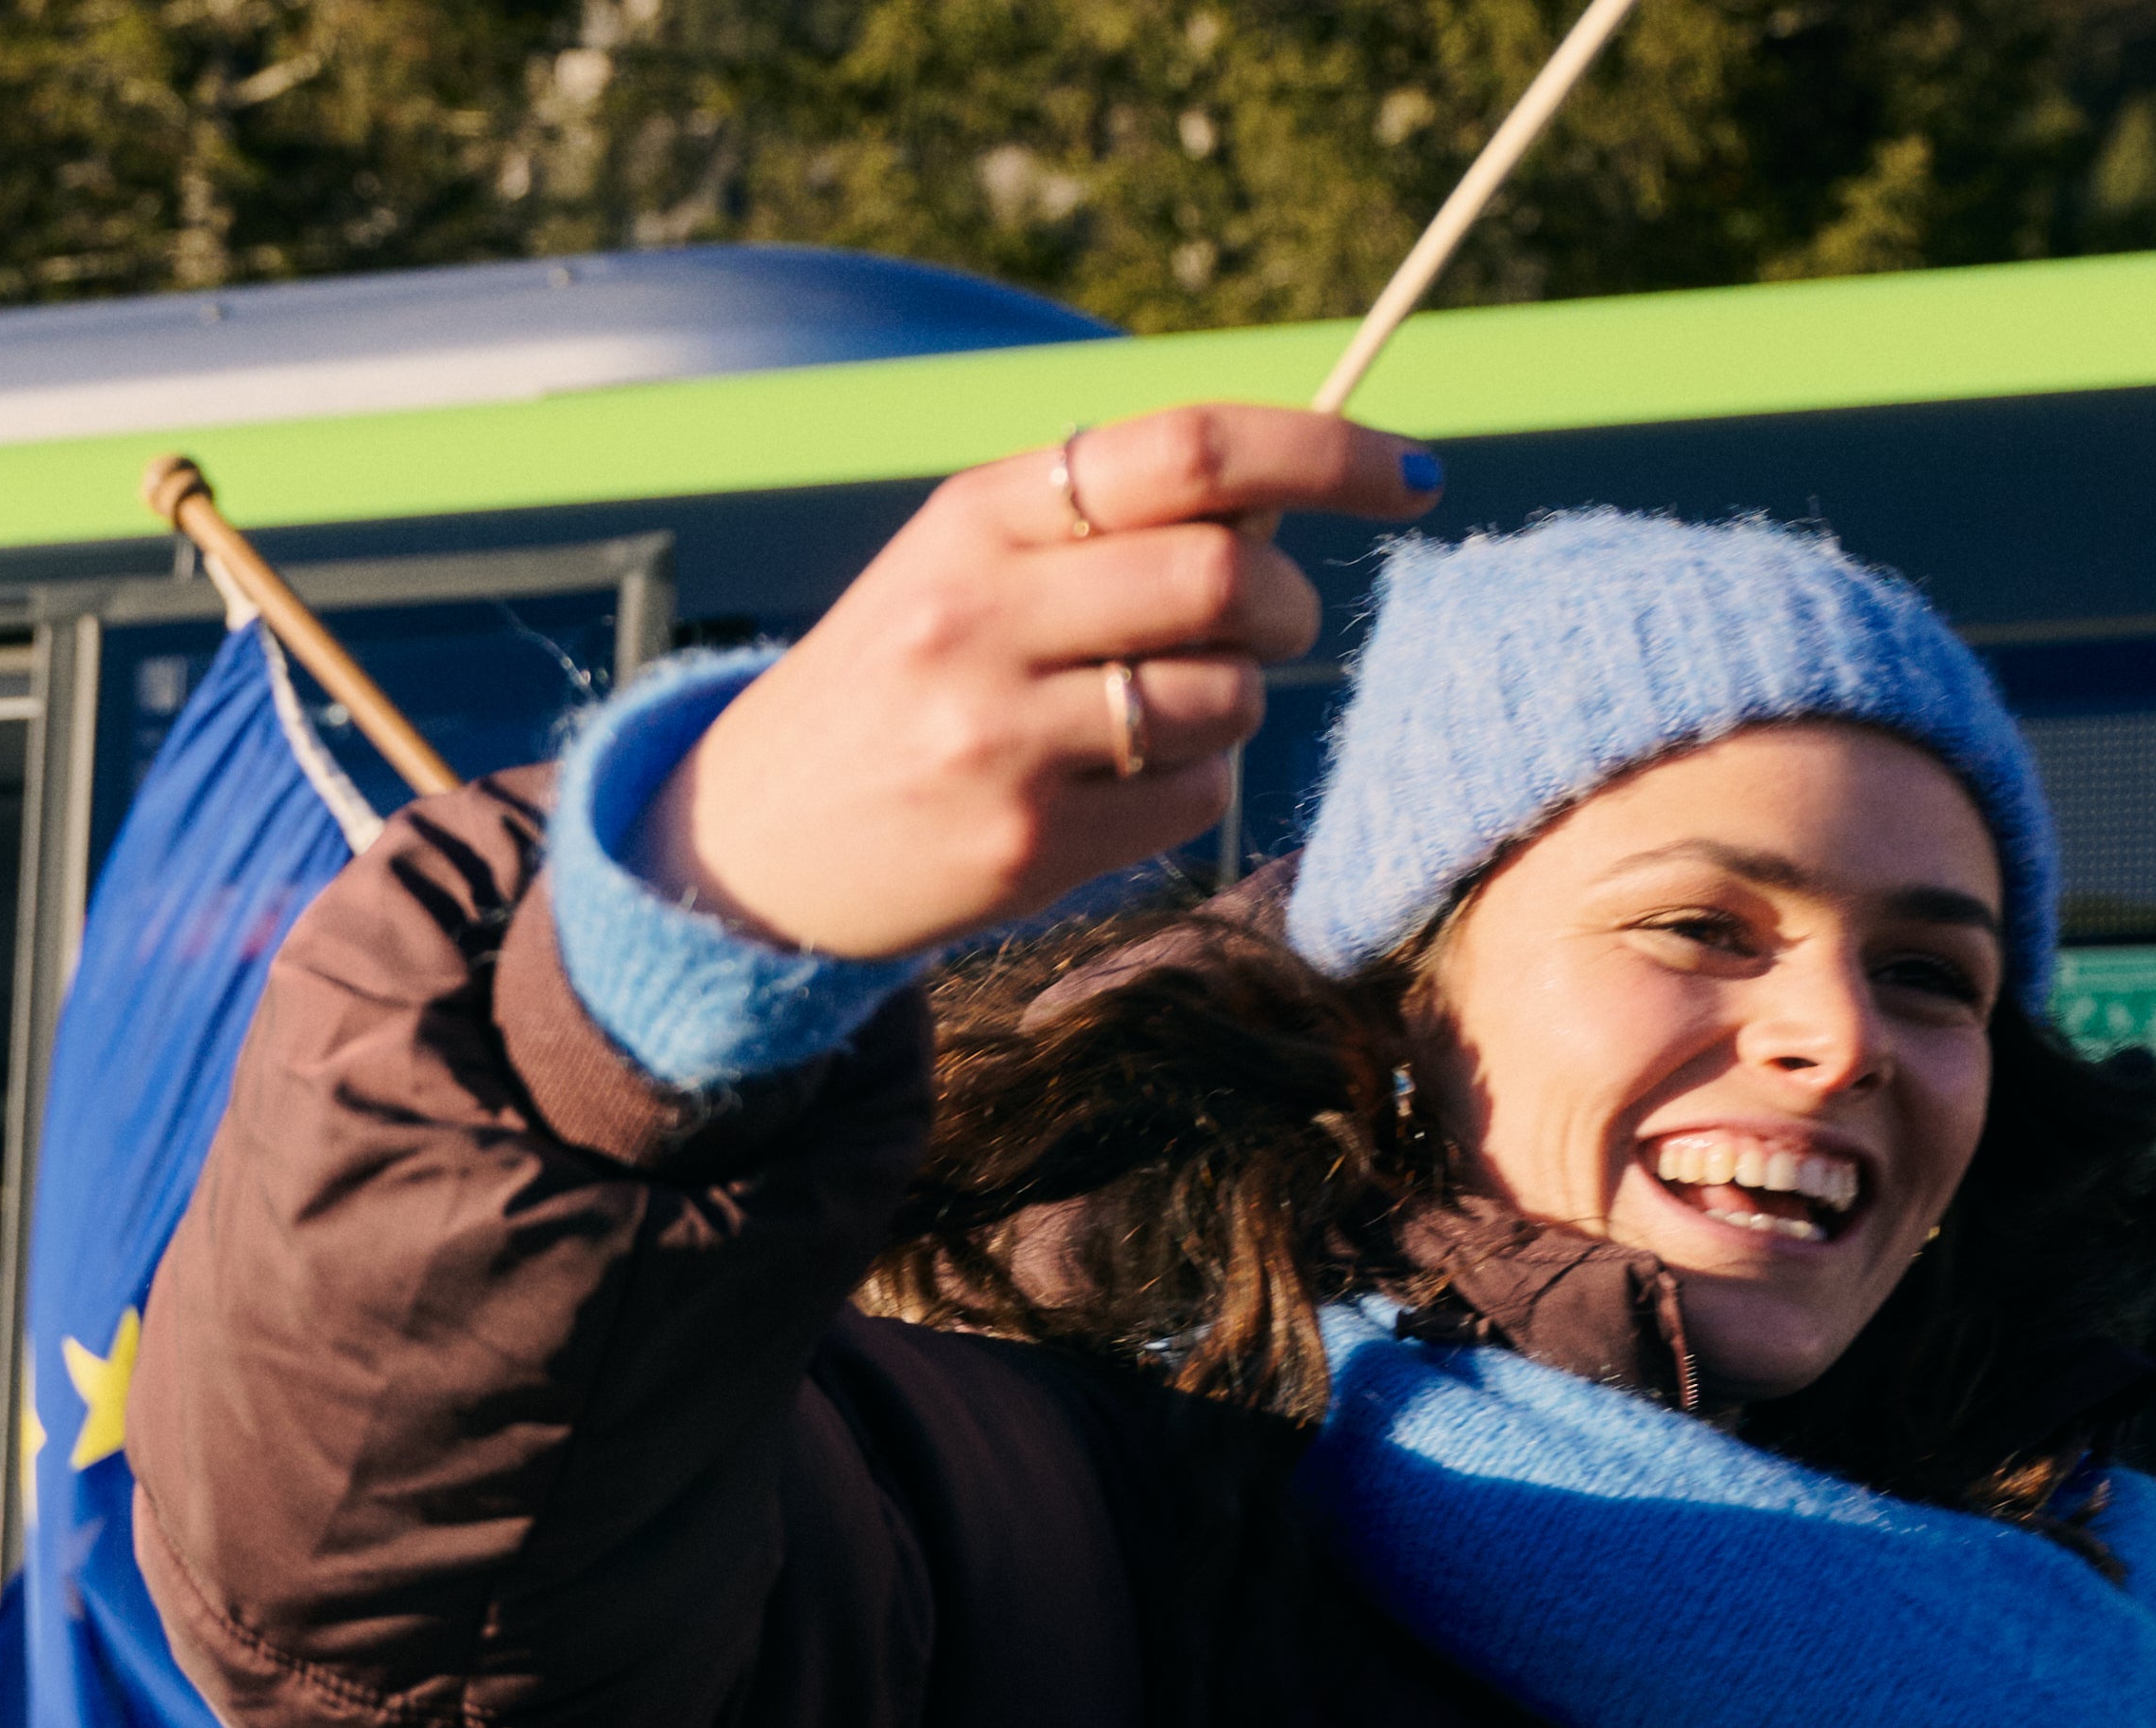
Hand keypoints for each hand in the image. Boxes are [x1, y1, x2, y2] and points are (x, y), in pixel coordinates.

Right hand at [633, 403, 1444, 963]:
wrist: (746, 847)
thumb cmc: (892, 689)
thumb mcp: (962, 569)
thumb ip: (1102, 525)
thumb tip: (1288, 503)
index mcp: (977, 519)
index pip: (1192, 451)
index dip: (1325, 455)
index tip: (1409, 475)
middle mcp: (984, 619)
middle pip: (1230, 579)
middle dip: (1292, 602)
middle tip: (1278, 623)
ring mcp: (1003, 739)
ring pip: (1225, 699)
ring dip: (1238, 705)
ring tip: (1166, 715)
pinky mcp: (1025, 846)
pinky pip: (1192, 800)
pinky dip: (1191, 789)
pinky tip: (1115, 789)